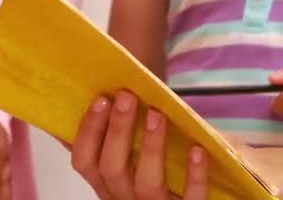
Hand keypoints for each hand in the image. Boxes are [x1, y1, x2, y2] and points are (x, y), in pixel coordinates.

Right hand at [69, 91, 210, 199]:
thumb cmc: (161, 172)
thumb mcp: (133, 159)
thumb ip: (120, 135)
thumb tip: (108, 93)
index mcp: (107, 183)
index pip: (84, 161)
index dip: (88, 131)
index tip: (101, 98)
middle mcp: (124, 198)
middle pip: (111, 169)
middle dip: (117, 130)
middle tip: (127, 97)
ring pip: (146, 184)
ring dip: (151, 147)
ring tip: (157, 114)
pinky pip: (189, 199)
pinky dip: (193, 175)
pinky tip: (197, 149)